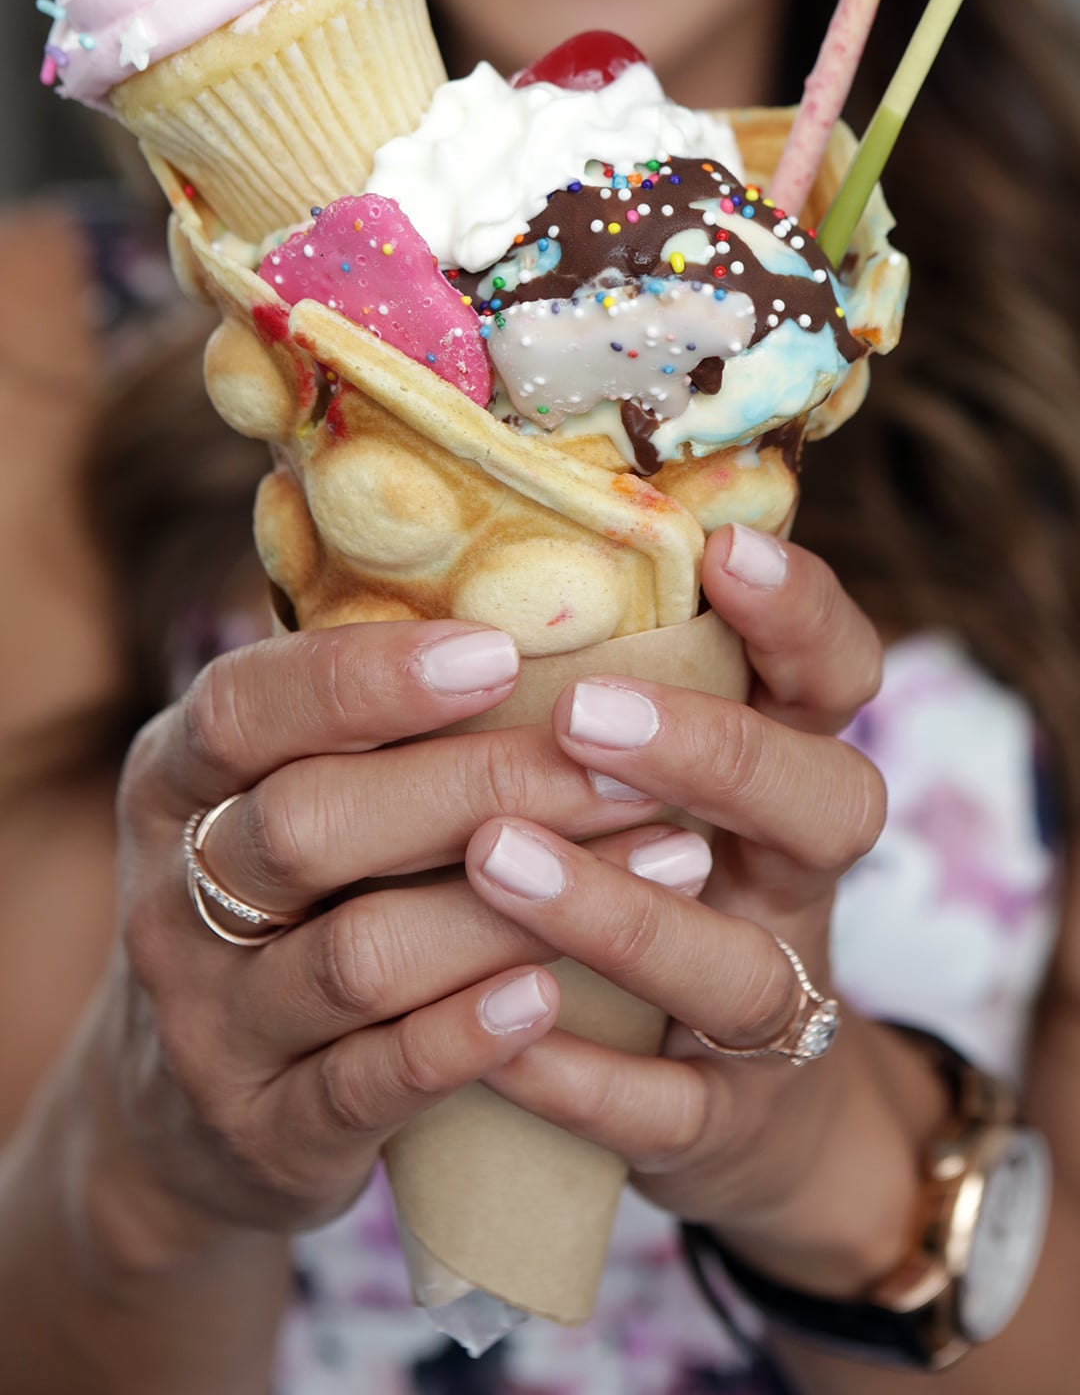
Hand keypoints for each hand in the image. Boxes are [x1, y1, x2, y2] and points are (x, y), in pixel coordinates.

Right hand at [91, 618, 672, 1261]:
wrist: (185, 1119)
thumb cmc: (287, 903)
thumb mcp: (278, 796)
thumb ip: (364, 714)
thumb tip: (539, 593)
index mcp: (175, 781)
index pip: (244, 707)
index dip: (364, 677)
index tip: (498, 651)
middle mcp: (171, 896)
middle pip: (310, 824)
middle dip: (479, 784)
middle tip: (622, 758)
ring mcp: (210, 1024)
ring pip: (358, 957)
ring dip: (511, 908)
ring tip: (661, 861)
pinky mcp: (263, 1131)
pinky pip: (367, 1084)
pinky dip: (463, 1037)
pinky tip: (551, 994)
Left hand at [464, 525, 897, 1277]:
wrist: (719, 1110)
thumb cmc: (643, 885)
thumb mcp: (642, 782)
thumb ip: (589, 690)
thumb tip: (448, 570)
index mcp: (782, 774)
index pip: (835, 676)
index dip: (802, 616)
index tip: (725, 552)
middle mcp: (795, 885)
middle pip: (829, 805)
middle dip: (715, 752)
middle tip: (583, 712)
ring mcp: (772, 1015)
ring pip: (739, 970)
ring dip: (620, 912)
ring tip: (492, 857)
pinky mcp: (720, 1128)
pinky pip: (669, 1113)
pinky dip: (584, 1077)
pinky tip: (499, 1035)